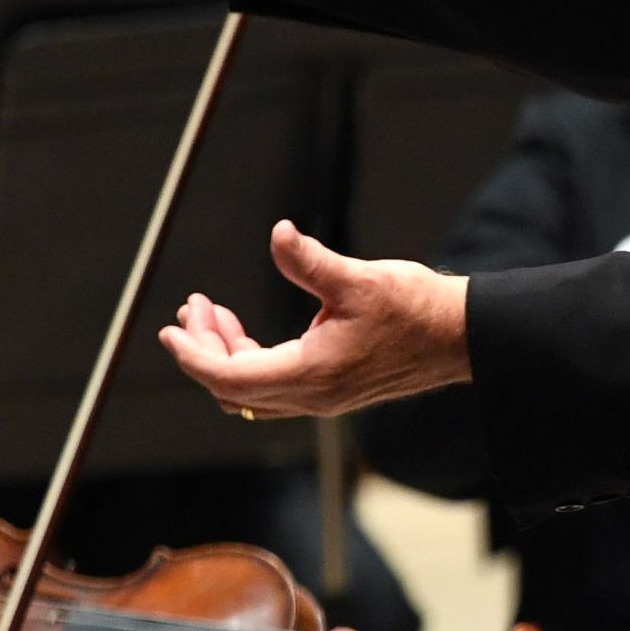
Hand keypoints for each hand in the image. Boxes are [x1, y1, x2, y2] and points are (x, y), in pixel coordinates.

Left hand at [160, 221, 470, 417]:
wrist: (460, 337)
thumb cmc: (416, 309)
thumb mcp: (358, 279)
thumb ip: (309, 261)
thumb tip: (276, 233)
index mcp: (311, 374)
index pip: (230, 377)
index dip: (192, 356)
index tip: (170, 330)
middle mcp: (312, 396)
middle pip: (233, 387)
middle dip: (204, 348)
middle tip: (192, 307)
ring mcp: (323, 397)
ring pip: (252, 389)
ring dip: (226, 354)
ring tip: (214, 313)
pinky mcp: (333, 389)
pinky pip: (274, 385)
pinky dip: (251, 359)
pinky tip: (250, 331)